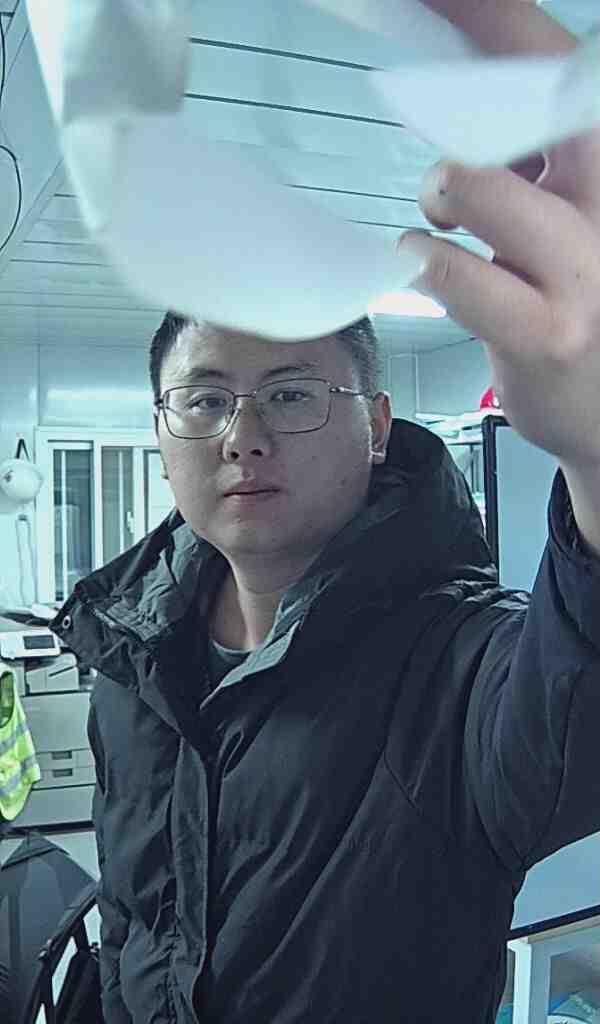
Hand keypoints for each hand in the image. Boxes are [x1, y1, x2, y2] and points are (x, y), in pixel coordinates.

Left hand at [398, 1, 599, 476]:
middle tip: (423, 52)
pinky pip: (457, 275)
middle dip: (464, 71)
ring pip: (479, 186)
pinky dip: (426, 260)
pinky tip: (428, 263)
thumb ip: (534, 157)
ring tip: (440, 215)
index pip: (561, 69)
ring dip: (439, 190)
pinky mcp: (545, 333)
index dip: (499, 21)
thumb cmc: (578, 302)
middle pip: (534, 104)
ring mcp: (584, 270)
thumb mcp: (575, 213)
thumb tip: (465, 85)